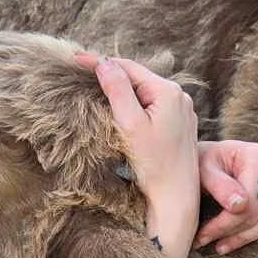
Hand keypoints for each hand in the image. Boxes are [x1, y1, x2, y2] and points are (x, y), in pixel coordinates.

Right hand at [75, 51, 199, 257]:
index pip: (128, 67)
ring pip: (145, 91)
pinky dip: (134, 101)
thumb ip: (118, 91)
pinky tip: (121, 105)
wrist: (175, 198)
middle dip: (111, 73)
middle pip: (138, 77)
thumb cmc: (154, 165)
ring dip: (122, 87)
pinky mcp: (180, 125)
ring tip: (96, 84)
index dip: (100, 62)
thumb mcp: (131, 125)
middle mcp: (179, 96)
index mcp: (168, 91)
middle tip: (81, 69)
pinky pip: (153, 104)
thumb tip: (104, 63)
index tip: (75, 59)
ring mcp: (182, 110)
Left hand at [193, 141, 257, 253]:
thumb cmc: (208, 164)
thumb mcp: (204, 170)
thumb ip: (219, 186)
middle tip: (207, 242)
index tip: (202, 236)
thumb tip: (239, 206)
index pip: (247, 201)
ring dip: (249, 236)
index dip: (224, 223)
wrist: (214, 158)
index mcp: (257, 155)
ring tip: (223, 246)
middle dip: (233, 232)